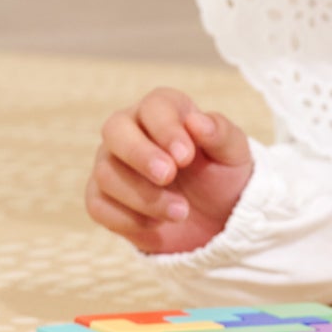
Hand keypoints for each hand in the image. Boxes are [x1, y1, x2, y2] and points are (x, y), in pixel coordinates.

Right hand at [85, 88, 252, 254]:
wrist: (214, 220)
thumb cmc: (222, 176)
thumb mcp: (233, 155)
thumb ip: (220, 134)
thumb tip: (197, 121)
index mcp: (164, 110)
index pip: (154, 107)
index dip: (166, 129)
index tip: (186, 157)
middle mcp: (130, 130)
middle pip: (114, 129)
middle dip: (140, 154)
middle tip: (168, 176)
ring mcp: (112, 164)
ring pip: (107, 172)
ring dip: (144, 196)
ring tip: (181, 211)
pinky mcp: (102, 198)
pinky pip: (98, 205)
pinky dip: (128, 219)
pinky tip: (157, 224)